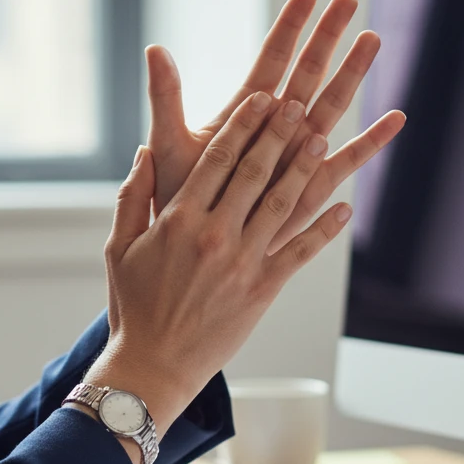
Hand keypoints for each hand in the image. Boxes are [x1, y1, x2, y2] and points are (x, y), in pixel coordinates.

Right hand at [90, 91, 404, 439]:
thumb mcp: (119, 247)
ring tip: (322, 138)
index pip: (216, 159)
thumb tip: (144, 152)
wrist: (154, 364)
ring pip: (280, 204)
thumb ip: (132, 197)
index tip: (261, 99)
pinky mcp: (262, 290)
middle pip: (253, 172)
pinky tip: (344, 208)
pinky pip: (299, 252)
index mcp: (178, 219)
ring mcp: (241, 262)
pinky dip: (324, 229)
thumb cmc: (133, 305)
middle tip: (300, 103)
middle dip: (279, 134)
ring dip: (304, 169)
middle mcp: (214, 234)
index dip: (243, 125)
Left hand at [146, 0, 383, 252]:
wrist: (189, 245)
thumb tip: (154, 47)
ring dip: (352, 73)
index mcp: (244, 111)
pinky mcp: (308, 188)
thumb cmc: (177, 194)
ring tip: (373, 38)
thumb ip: (166, 97)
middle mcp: (275, 127)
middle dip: (327, 37)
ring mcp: (295, 154)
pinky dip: (370, 142)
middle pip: (307, 73)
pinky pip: (345, 163)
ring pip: (331, 106)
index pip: (272, 58)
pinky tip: (396, 119)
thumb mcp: (168, 143)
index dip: (289, 27)